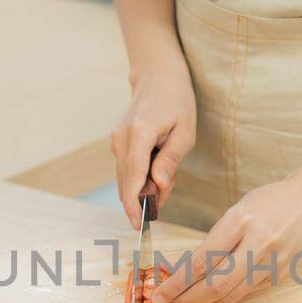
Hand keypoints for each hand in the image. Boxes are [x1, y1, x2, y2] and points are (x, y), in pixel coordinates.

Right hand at [112, 61, 195, 229]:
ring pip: (125, 178)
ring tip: (167, 176)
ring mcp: (116, 140)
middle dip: (144, 198)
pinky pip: (126, 169)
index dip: (133, 204)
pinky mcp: (118, 143)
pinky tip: (158, 170)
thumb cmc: (177, 102)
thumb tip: (158, 185)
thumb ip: (170, 159)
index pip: (132, 177)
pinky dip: (140, 178)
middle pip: (126, 182)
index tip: (137, 225)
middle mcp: (122, 138)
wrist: (157, 77)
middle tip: (167, 192)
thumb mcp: (185, 131)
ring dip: (144, 188)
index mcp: (139, 134)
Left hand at [151, 177, 301, 302]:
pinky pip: (246, 292)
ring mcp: (272, 262)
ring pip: (231, 295)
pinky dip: (224, 297)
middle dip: (187, 300)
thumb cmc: (271, 202)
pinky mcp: (281, 275)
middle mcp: (258, 243)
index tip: (159, 292)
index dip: (177, 282)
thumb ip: (216, 239)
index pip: (202, 260)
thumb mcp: (238, 209)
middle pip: (216, 285)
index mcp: (241, 221)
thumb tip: (185, 268)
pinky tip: (209, 297)